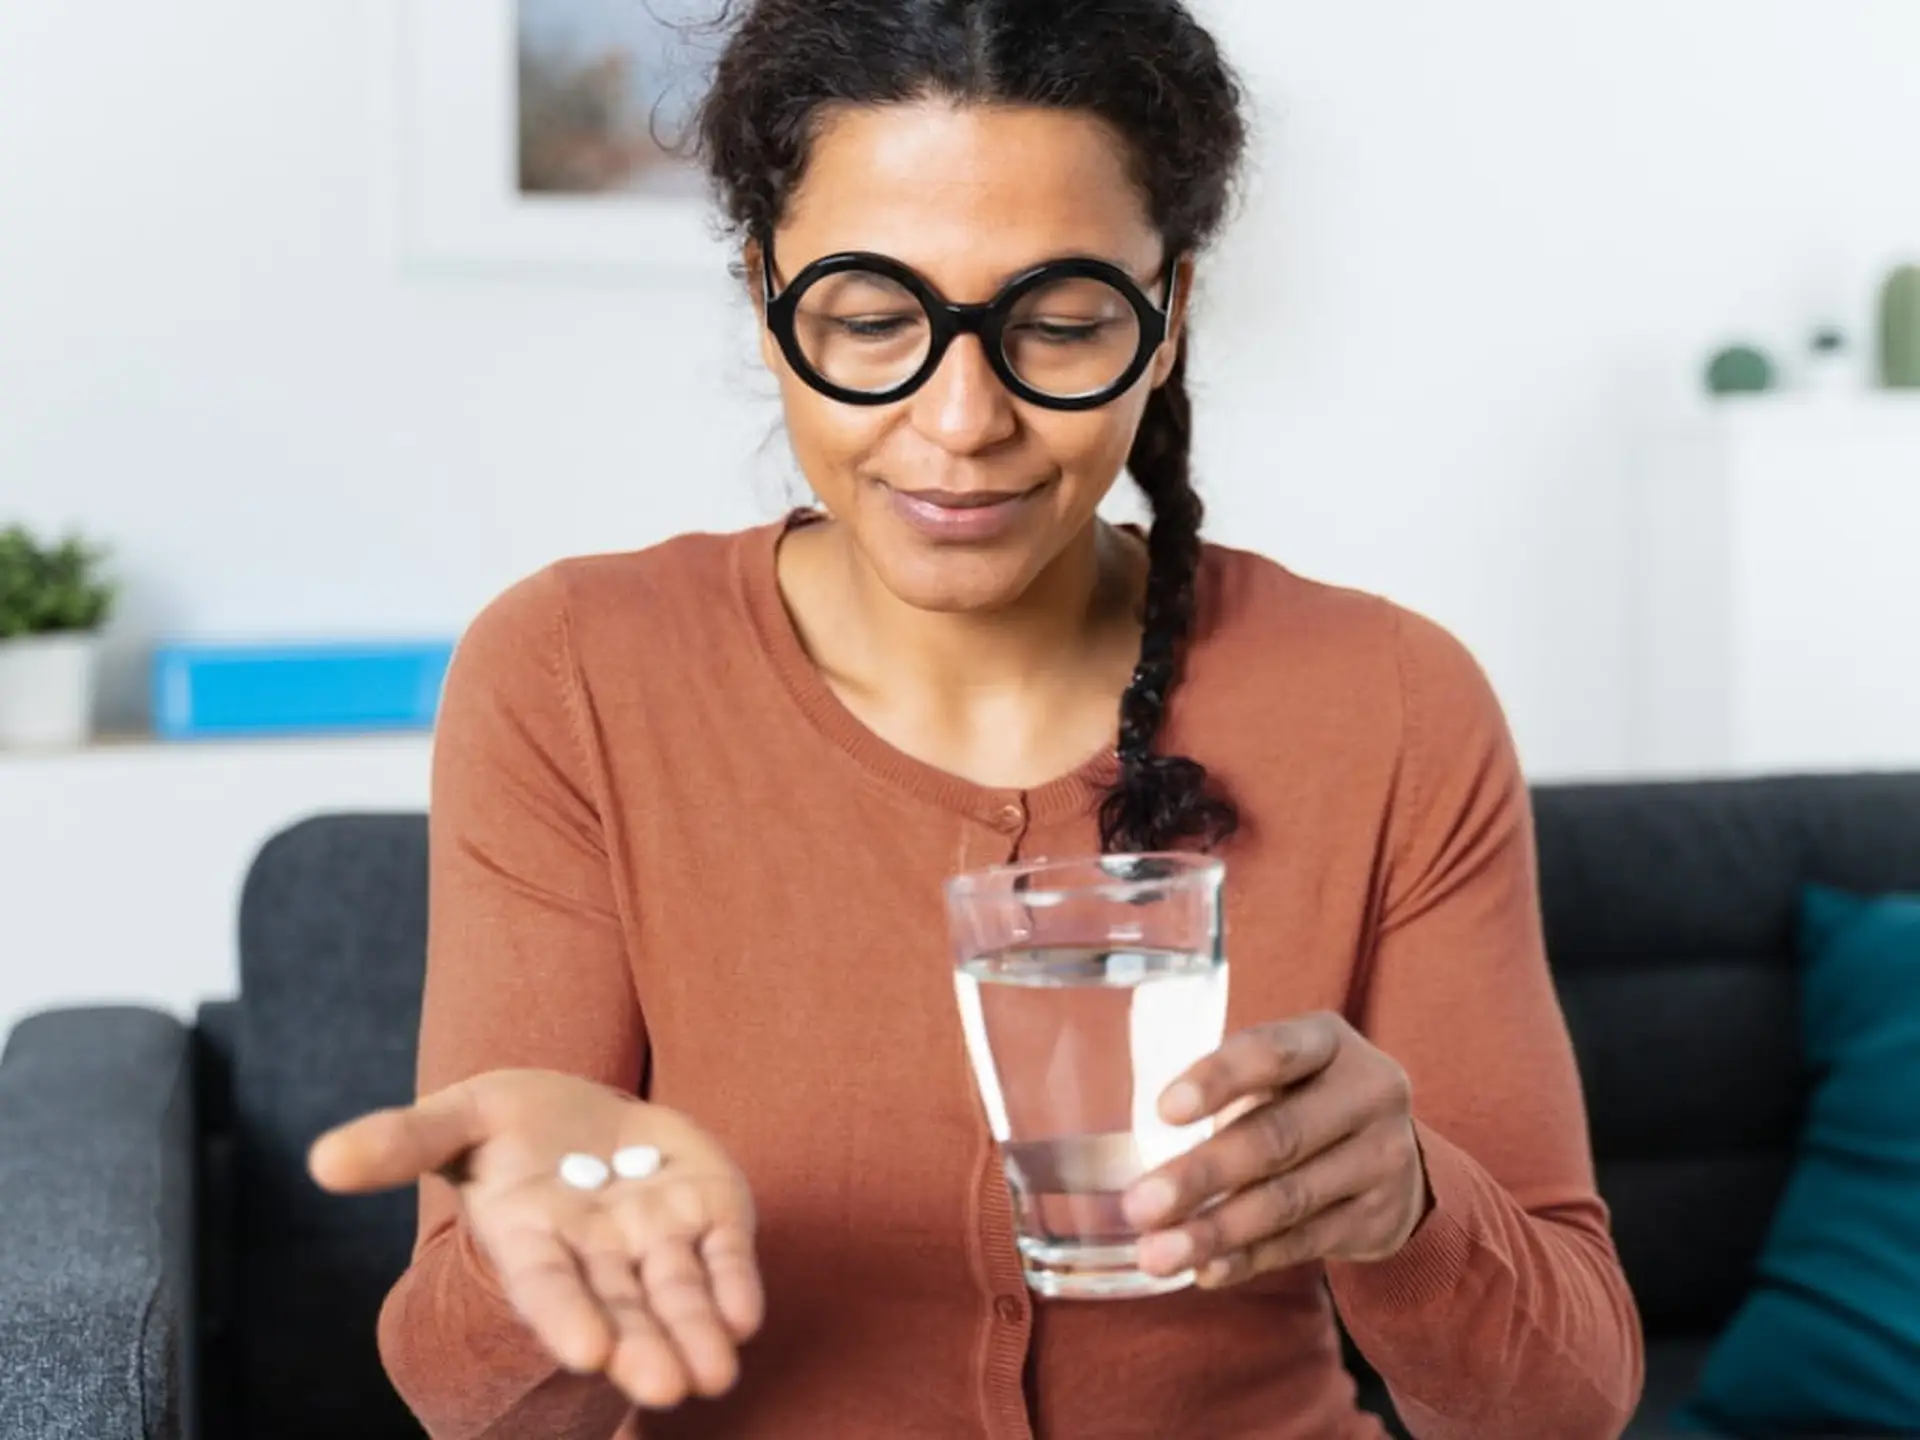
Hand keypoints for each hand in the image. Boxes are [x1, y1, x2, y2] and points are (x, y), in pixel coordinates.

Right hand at [308, 1069, 762, 1409]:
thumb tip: (320, 1161)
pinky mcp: (707, 1213)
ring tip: (716, 1377)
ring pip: (677, 1294)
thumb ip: (400, 1142)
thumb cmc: (513, 1124)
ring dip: (697, 1334)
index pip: (548, 1285)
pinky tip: (746, 1318)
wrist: (587, 1109)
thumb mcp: (458, 1119)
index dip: (566, 1316)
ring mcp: (654, 1237)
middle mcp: (596, 1251)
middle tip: (667, 1387)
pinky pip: (723, 1256)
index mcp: (532, 1237)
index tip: (588, 1352)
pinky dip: (733, 1285)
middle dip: (643, 1347)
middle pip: (620, 1306)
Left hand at [1121, 1013, 1429, 1287]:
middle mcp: (1368, 1092)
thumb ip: (1223, 1089)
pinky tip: (1204, 1270)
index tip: (1163, 1110)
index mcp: (1327, 1040)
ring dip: (1216, 1230)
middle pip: (1277, 1137)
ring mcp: (1383, 1157)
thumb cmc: (1300, 1099)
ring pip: (1289, 1200)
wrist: (1396, 1155)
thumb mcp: (1278, 1073)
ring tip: (1156, 1254)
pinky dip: (1249, 1258)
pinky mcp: (1381, 1217)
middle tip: (1139, 1206)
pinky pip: (1305, 1242)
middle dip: (1202, 1175)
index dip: (1219, 1079)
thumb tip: (1116, 1145)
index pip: (1272, 1052)